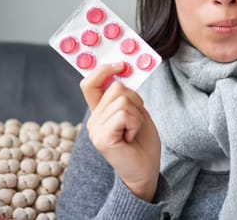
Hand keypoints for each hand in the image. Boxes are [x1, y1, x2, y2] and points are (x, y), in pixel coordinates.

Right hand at [81, 62, 160, 200]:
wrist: (146, 171)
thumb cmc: (142, 142)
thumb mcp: (136, 112)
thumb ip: (126, 96)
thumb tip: (122, 72)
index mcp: (99, 112)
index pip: (90, 83)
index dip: (103, 70)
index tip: (120, 64)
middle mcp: (93, 120)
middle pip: (116, 88)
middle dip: (135, 100)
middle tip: (136, 121)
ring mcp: (95, 129)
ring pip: (122, 100)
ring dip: (137, 115)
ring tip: (133, 131)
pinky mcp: (102, 138)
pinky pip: (123, 114)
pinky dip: (135, 123)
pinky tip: (131, 137)